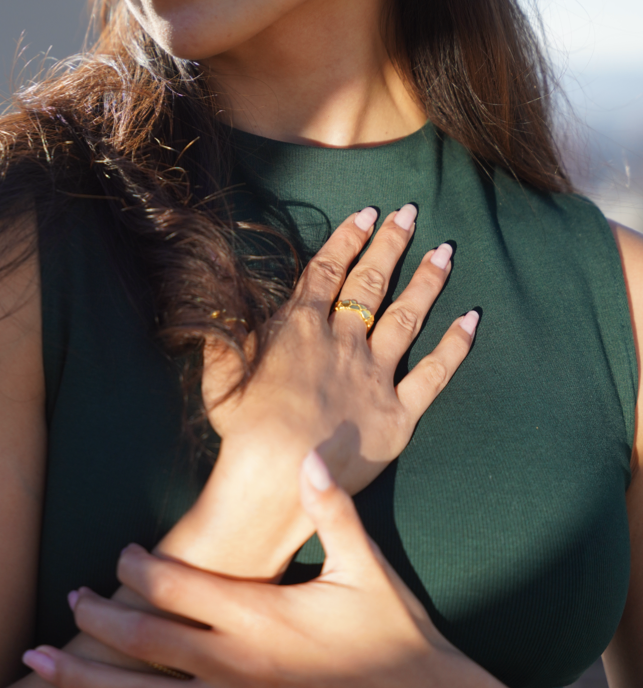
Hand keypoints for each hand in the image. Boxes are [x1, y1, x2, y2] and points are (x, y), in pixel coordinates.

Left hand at [23, 452, 466, 687]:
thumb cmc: (396, 632)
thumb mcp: (366, 565)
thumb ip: (332, 508)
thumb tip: (311, 454)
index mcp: (260, 616)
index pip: (177, 585)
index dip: (138, 567)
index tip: (120, 555)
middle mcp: (241, 668)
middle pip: (147, 641)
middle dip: (100, 618)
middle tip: (71, 599)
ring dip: (88, 685)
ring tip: (40, 669)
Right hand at [202, 204, 477, 498]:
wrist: (278, 474)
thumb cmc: (241, 430)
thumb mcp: (221, 375)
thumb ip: (224, 338)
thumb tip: (215, 310)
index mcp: (299, 328)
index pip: (328, 271)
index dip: (348, 239)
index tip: (367, 214)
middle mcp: (342, 342)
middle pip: (370, 283)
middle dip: (391, 245)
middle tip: (409, 213)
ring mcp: (374, 375)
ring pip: (406, 317)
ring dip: (426, 282)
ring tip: (445, 252)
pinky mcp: (398, 413)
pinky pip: (434, 373)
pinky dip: (455, 345)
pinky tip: (472, 319)